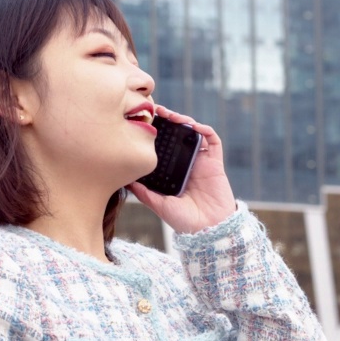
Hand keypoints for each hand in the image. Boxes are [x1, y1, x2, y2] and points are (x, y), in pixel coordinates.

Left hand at [128, 105, 236, 233]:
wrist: (209, 230)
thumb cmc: (184, 221)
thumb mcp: (158, 204)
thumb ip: (143, 192)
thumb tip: (124, 180)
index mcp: (174, 172)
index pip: (164, 146)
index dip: (157, 133)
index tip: (144, 123)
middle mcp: (187, 164)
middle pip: (178, 135)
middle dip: (169, 121)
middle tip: (156, 110)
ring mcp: (202, 162)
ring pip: (194, 133)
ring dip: (184, 121)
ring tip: (172, 115)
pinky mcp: (215, 163)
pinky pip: (212, 141)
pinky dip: (204, 130)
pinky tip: (193, 126)